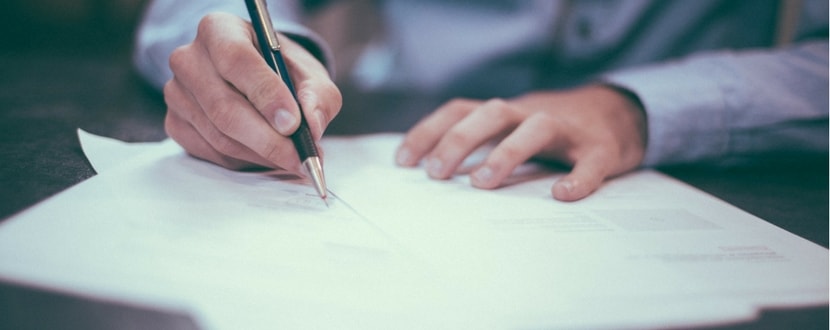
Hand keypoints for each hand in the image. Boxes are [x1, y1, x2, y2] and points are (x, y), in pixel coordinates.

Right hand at [164, 12, 340, 170]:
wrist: (258, 81)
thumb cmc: (282, 71)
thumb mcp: (310, 74)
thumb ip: (317, 96)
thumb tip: (311, 126)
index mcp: (219, 30)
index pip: (236, 60)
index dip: (266, 95)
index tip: (293, 124)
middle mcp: (189, 58)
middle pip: (224, 107)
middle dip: (268, 140)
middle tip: (300, 157)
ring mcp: (177, 93)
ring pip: (220, 136)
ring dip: (261, 154)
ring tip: (292, 159)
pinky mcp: (175, 123)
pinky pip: (211, 153)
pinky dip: (245, 161)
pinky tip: (266, 156)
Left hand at [395, 85, 646, 200]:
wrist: (618, 114)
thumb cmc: (551, 132)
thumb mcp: (511, 130)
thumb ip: (479, 145)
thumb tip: (430, 176)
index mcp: (505, 113)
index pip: (460, 110)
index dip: (429, 131)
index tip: (403, 161)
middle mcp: (531, 114)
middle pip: (491, 113)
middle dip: (459, 140)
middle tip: (436, 174)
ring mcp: (568, 130)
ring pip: (536, 128)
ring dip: (506, 152)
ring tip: (482, 183)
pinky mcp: (601, 149)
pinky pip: (590, 162)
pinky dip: (578, 178)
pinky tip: (562, 195)